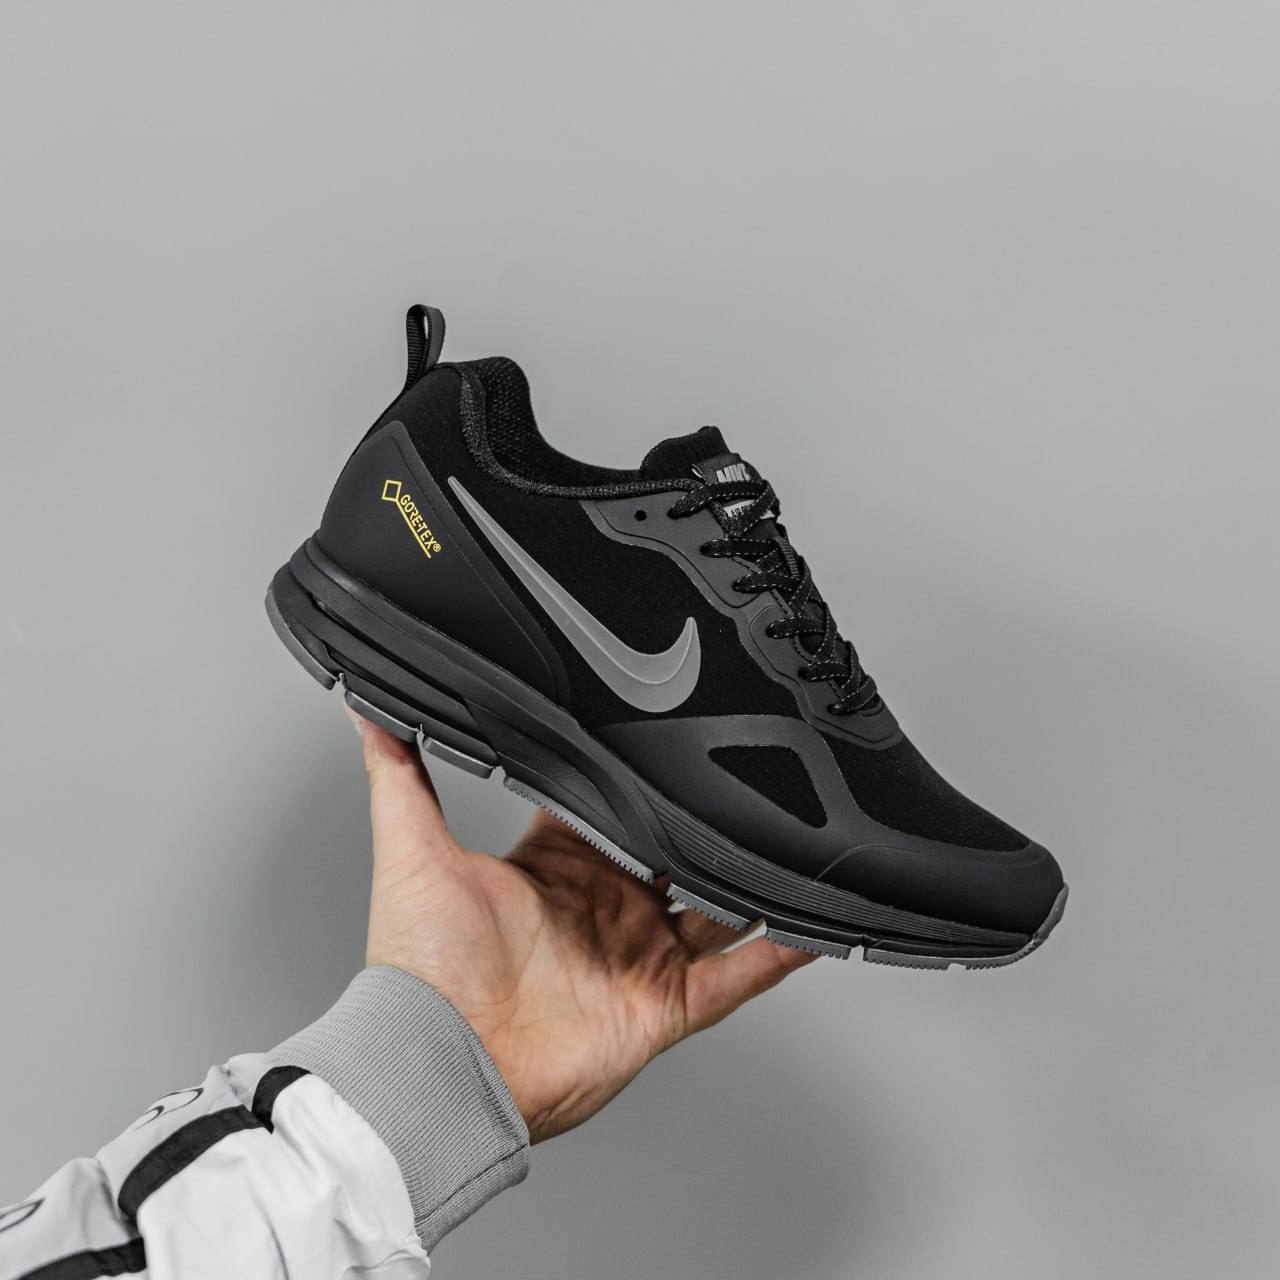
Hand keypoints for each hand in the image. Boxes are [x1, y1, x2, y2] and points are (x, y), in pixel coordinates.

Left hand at [352, 713, 814, 1142]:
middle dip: (706, 818)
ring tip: (800, 836)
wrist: (438, 1063)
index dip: (636, 774)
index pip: (609, 807)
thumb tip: (364, 704)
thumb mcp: (409, 849)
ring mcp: (640, 955)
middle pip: (673, 850)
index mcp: (556, 868)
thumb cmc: (418, 966)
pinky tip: (816, 920)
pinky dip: (781, 953)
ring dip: (754, 878)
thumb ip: (399, 772)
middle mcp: (605, 908)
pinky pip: (739, 977)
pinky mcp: (666, 1005)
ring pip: (718, 908)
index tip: (668, 732)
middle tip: (749, 771)